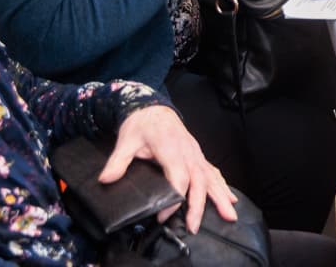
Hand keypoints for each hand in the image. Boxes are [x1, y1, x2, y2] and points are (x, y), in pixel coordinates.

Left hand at [101, 105, 236, 233]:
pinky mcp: (197, 155)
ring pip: (210, 177)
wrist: (153, 108)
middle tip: (195, 226)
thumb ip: (117, 161)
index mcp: (171, 148)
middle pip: (199, 180)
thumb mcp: (126, 140)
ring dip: (220, 196)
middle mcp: (188, 152)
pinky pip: (212, 172)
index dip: (175, 197)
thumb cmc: (142, 124)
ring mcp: (195, 153)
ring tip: (229, 214)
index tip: (164, 215)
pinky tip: (229, 198)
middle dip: (199, 204)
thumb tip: (106, 179)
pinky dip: (222, 185)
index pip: (179, 176)